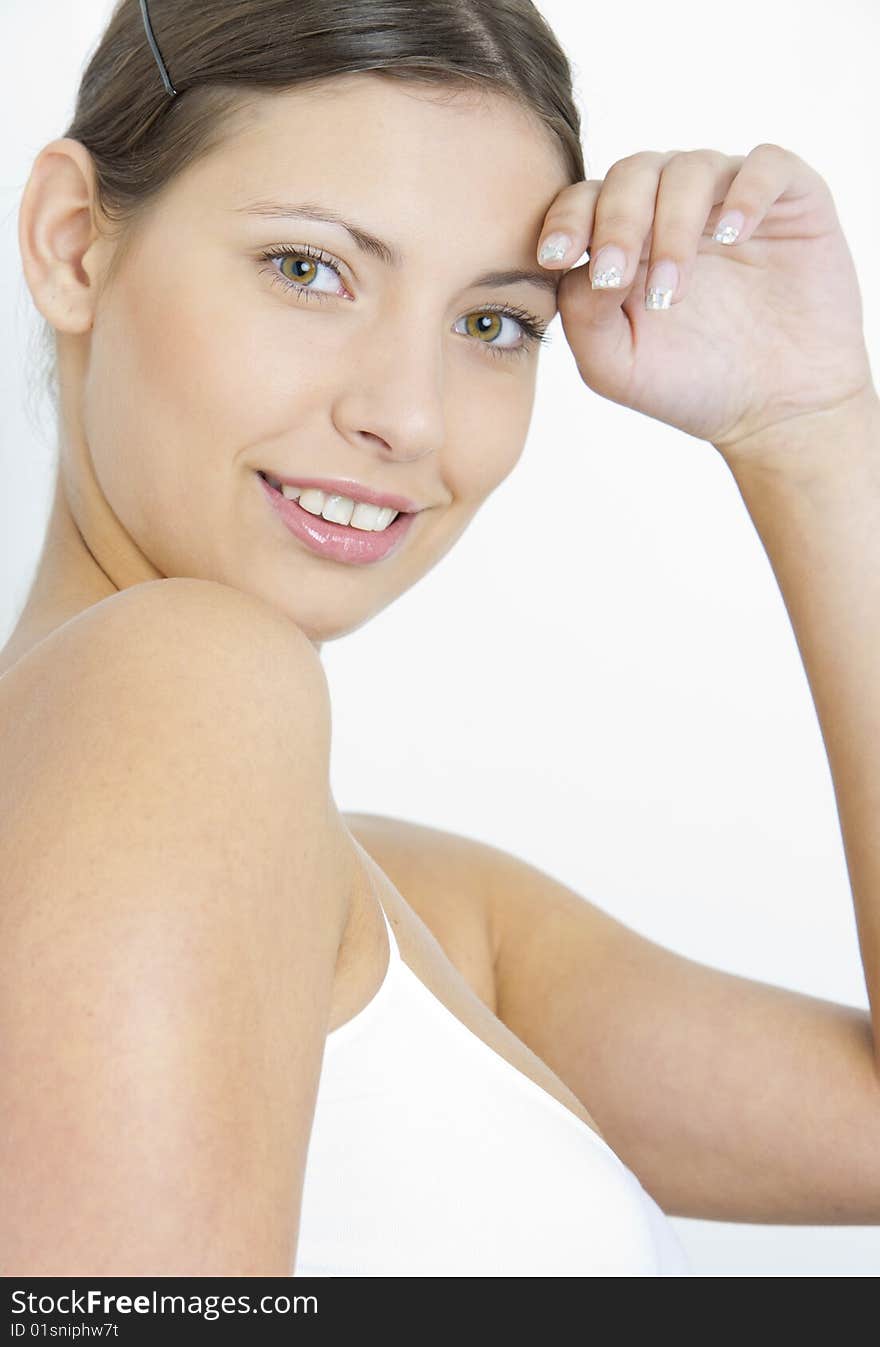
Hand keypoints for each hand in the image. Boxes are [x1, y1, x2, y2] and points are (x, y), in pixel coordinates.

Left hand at [536, 144, 874, 456]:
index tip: (555, 258)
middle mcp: (675, 209)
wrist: (780, 408)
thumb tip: (581, 264)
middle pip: (633, 174)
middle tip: (614, 277)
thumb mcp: (616, 365)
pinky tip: (735, 237)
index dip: (567, 220)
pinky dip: (746, 192)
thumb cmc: (692, 385)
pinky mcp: (791, 199)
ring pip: (691, 168)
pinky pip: (767, 164)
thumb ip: (581, 314)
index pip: (586, 200)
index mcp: (626, 240)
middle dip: (616, 224)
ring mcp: (731, 199)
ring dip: (673, 227)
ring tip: (672, 291)